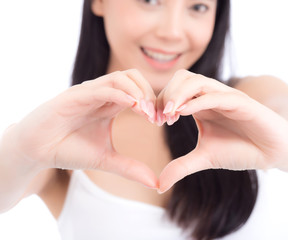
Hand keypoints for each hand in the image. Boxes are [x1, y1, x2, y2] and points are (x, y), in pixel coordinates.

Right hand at [11, 70, 158, 187]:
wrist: (38, 151)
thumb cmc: (70, 150)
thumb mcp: (105, 160)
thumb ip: (129, 168)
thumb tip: (155, 183)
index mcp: (111, 104)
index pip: (139, 91)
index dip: (154, 104)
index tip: (162, 122)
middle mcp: (102, 94)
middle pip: (134, 77)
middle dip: (150, 94)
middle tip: (157, 116)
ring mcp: (89, 92)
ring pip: (120, 77)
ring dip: (138, 92)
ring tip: (147, 112)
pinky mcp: (75, 95)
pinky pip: (102, 87)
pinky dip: (120, 93)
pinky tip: (132, 105)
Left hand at [156, 70, 287, 192]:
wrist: (272, 151)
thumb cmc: (240, 149)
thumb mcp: (205, 158)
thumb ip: (181, 166)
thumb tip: (159, 185)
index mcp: (201, 105)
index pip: (174, 90)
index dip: (159, 102)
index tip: (153, 120)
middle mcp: (211, 96)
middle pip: (182, 78)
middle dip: (165, 94)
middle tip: (158, 118)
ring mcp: (226, 97)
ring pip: (197, 81)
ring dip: (178, 94)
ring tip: (168, 115)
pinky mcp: (242, 103)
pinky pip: (217, 95)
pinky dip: (198, 101)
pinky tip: (184, 113)